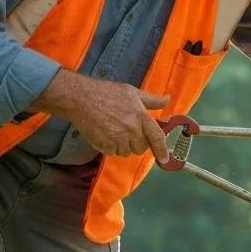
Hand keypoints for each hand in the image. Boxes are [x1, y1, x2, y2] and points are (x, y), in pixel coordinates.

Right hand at [32, 69, 169, 161]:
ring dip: (123, 145)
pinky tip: (105, 133)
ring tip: (114, 130)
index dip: (162, 150)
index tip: (165, 159)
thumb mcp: (132, 92)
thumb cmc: (108, 93)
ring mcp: (118, 139)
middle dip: (137, 143)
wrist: (82, 99)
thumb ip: (152, 100)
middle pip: (141, 148)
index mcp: (141, 116)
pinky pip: (113, 153)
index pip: (157, 137)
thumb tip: (168, 99)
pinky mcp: (105, 145)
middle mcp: (132, 130)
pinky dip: (110, 147)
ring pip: (127, 152)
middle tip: (128, 131)